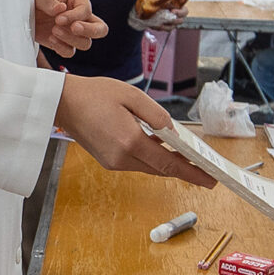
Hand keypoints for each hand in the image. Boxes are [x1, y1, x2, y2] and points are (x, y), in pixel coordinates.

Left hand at [33, 0, 105, 57]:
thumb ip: (48, 1)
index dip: (75, 16)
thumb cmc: (34, 0)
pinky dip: (61, 48)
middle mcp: (80, 17)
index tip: (58, 19)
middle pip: (100, 29)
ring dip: (71, 39)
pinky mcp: (65, 44)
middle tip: (74, 28)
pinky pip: (70, 52)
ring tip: (54, 30)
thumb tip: (60, 9)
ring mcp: (74, 33)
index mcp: (78, 0)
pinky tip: (51, 39)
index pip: (86, 10)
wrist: (24, 14)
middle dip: (90, 30)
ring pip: (86, 43)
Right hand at [54, 77, 214, 185]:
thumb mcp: (132, 95)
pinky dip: (151, 158)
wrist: (64, 103)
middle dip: (184, 169)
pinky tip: (159, 147)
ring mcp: (113, 162)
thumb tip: (173, 132)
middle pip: (161, 169)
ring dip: (167, 162)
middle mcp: (122, 157)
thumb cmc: (95, 94)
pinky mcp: (108, 162)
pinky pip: (137, 163)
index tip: (210, 180)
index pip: (168, 162)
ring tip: (186, 155)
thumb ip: (156, 115)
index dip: (192, 173)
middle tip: (205, 170)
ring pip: (149, 167)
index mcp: (130, 140)